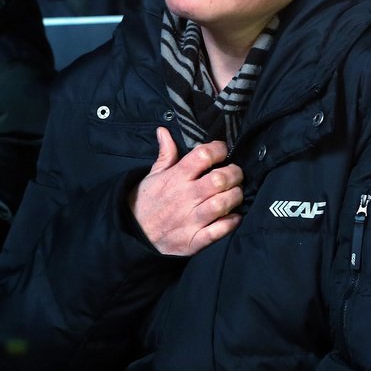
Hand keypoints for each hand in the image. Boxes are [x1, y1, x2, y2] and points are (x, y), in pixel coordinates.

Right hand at [128, 128, 241, 255]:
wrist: (134, 235)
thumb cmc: (147, 202)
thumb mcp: (152, 175)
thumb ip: (165, 154)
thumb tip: (164, 131)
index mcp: (175, 178)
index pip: (203, 156)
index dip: (219, 149)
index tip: (223, 150)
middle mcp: (185, 197)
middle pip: (219, 179)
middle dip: (234, 174)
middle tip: (235, 174)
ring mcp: (191, 220)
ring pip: (223, 203)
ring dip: (235, 196)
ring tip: (235, 193)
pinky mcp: (194, 240)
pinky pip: (220, 230)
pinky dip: (232, 222)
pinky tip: (233, 216)